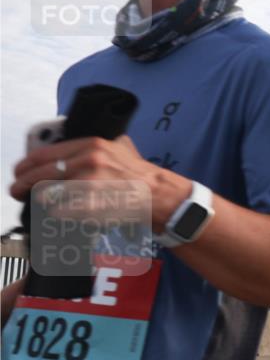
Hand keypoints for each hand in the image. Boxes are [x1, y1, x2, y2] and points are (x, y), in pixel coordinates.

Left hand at [11, 135, 189, 228]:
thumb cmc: (141, 176)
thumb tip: (75, 144)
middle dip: (23, 184)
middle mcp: (89, 160)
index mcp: (92, 144)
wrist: (161, 196)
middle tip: (17, 190)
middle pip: (41, 174)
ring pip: (48, 194)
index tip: (19, 172)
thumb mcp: (121, 146)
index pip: (44, 154)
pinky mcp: (92, 205)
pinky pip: (60, 212)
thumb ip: (98, 144)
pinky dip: (55, 215)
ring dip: (40, 200)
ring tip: (38, 203)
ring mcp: (90, 183)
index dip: (25, 165)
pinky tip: (56, 215)